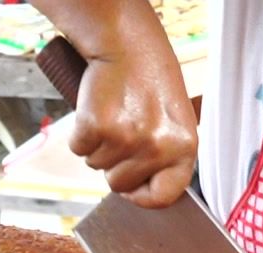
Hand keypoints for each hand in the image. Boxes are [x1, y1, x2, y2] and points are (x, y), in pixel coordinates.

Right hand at [67, 54, 197, 207]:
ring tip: (113, 115)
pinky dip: (81, 133)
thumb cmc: (150, 80)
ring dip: (98, 145)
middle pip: (119, 184)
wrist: (126, 44)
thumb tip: (146, 191)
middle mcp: (157, 146)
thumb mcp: (174, 121)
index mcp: (183, 147)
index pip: (163, 197)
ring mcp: (126, 138)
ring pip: (96, 166)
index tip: (134, 183)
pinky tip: (96, 111)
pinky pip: (79, 148)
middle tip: (122, 131)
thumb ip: (166, 157)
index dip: (143, 194)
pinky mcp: (96, 127)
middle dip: (114, 164)